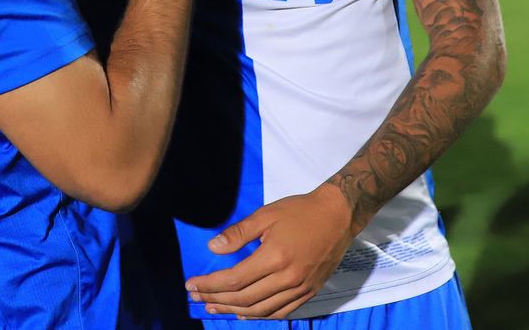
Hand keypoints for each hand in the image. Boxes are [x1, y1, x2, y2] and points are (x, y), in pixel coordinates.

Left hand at [185, 184, 355, 318]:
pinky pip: (279, 312)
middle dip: (216, 300)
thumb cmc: (300, 211)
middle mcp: (288, 278)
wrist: (338, 216)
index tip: (190, 285)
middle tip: (196, 297)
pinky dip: (258, 316)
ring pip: (260, 310)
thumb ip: (238, 233)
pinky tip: (244, 313)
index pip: (234, 279)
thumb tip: (212, 248)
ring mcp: (300, 288)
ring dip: (234, 312)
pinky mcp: (309, 292)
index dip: (209, 285)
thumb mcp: (266, 214)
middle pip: (244, 299)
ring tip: (214, 308)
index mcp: (275, 257)